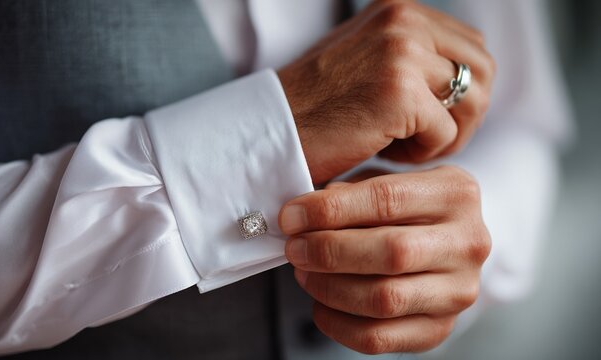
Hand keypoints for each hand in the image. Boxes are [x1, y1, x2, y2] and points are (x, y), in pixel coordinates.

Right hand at [278, 0, 494, 183]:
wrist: (270, 130)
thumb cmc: (316, 108)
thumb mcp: (367, 60)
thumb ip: (414, 56)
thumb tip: (464, 78)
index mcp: (398, 9)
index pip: (470, 46)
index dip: (461, 91)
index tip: (430, 119)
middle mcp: (404, 20)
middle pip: (482, 69)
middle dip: (466, 113)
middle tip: (430, 139)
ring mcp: (401, 52)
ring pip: (471, 100)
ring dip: (448, 133)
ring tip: (407, 147)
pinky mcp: (398, 92)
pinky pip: (446, 131)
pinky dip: (423, 153)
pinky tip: (387, 153)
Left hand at [278, 166, 490, 353]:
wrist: (443, 244)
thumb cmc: (406, 208)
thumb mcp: (387, 181)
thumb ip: (351, 191)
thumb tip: (304, 215)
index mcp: (456, 193)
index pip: (386, 199)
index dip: (330, 210)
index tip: (291, 217)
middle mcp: (468, 243)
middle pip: (391, 252)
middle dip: (329, 251)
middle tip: (295, 248)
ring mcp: (459, 291)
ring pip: (385, 298)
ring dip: (330, 288)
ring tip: (304, 274)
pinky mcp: (440, 328)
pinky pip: (380, 337)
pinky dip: (338, 324)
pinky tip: (319, 305)